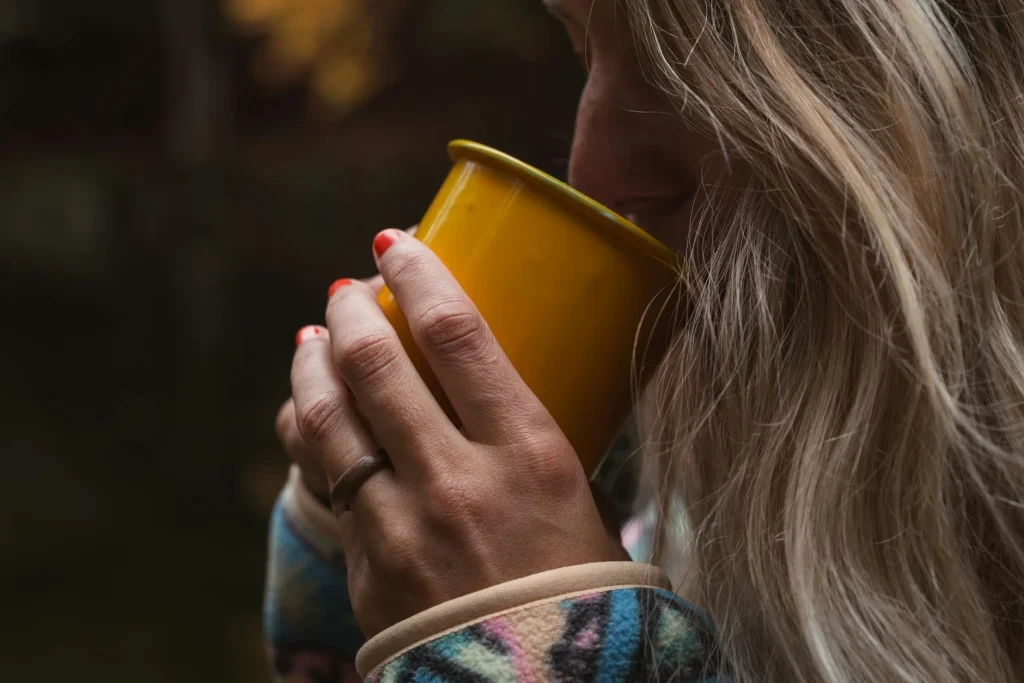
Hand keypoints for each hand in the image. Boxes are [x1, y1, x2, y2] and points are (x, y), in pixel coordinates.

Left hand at [290, 229, 620, 635]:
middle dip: (349, 312)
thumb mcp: (582, 498)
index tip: (394, 243)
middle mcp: (458, 479)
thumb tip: (496, 388)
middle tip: (345, 291)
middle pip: (376, 364)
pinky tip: (306, 412)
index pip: (457, 333)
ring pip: (328, 418)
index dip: (416, 273)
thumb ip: (530, 441)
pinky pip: (321, 480)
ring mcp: (402, 525)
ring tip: (311, 339)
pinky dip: (307, 434)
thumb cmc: (581, 588)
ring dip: (310, 365)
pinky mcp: (367, 564)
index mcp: (529, 453)